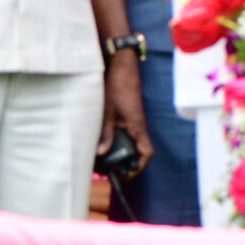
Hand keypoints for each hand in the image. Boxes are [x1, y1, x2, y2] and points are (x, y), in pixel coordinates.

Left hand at [100, 49, 153, 171]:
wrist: (122, 69)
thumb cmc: (117, 88)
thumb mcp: (107, 112)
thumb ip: (105, 134)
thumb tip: (101, 153)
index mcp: (137, 127)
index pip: (146, 152)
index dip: (139, 166)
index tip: (125, 175)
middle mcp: (137, 127)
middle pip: (135, 152)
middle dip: (123, 163)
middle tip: (105, 170)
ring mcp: (132, 122)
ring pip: (127, 143)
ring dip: (116, 152)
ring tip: (98, 159)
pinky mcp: (126, 117)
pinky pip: (123, 135)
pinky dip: (113, 142)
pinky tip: (100, 143)